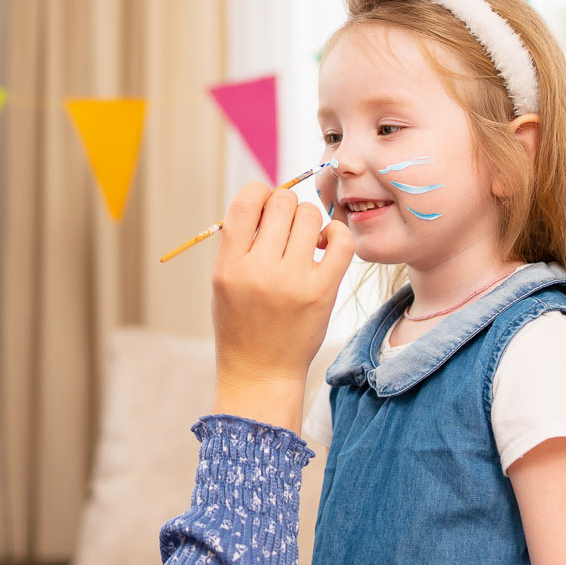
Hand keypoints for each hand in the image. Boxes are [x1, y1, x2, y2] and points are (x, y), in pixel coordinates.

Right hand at [211, 181, 353, 429]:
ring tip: (305, 238)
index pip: (245, 203)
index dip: (258, 193)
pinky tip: (325, 244)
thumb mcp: (224, 283)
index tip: (264, 206)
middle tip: (285, 225)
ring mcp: (293, 282)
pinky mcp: (323, 292)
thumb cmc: (241, 323)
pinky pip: (341, 241)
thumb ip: (240, 243)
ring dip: (308, 219)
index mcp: (229, 267)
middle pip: (281, 204)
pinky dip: (336, 233)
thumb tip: (268, 199)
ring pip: (310, 216)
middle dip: (284, 206)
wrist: (261, 372)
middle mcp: (259, 272)